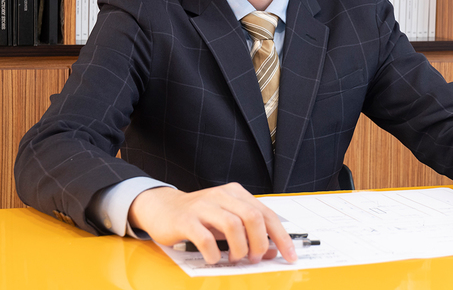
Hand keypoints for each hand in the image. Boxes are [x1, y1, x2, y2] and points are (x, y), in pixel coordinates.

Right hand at [127, 182, 297, 264]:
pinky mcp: (186, 220)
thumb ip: (249, 232)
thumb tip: (271, 250)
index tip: (290, 255)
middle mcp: (221, 196)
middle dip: (259, 243)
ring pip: (233, 225)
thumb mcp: (227, 221)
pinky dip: (214, 253)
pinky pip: (206, 238)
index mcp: (235, 193)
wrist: (163, 208)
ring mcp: (203, 206)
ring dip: (240, 248)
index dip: (281, 236)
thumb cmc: (199, 216)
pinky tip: (214, 259)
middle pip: (253, 217)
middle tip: (254, 258)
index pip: (266, 214)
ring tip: (235, 258)